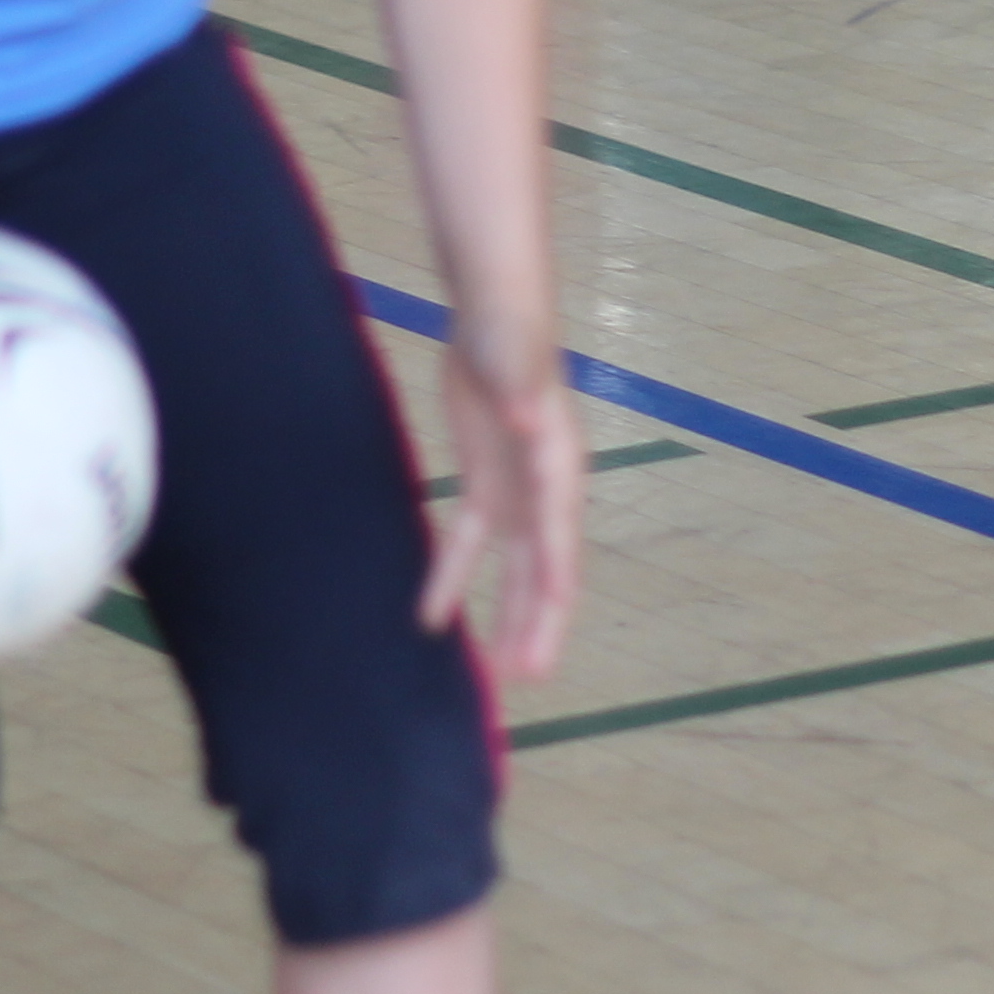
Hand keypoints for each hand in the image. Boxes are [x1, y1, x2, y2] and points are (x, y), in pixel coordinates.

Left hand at [422, 347, 586, 683]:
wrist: (495, 314)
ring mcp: (519, 492)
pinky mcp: (487, 484)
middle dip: (540, 625)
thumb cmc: (510, 332)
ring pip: (515, 570)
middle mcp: (547, 490)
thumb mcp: (515, 359)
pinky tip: (432, 618)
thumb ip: (521, 389)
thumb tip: (525, 419)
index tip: (549, 631)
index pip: (560, 537)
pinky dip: (452, 579)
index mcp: (559, 466)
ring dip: (509, 618)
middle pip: (546, 569)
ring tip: (501, 673)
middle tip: (530, 679)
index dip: (555, 585)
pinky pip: (470, 544)